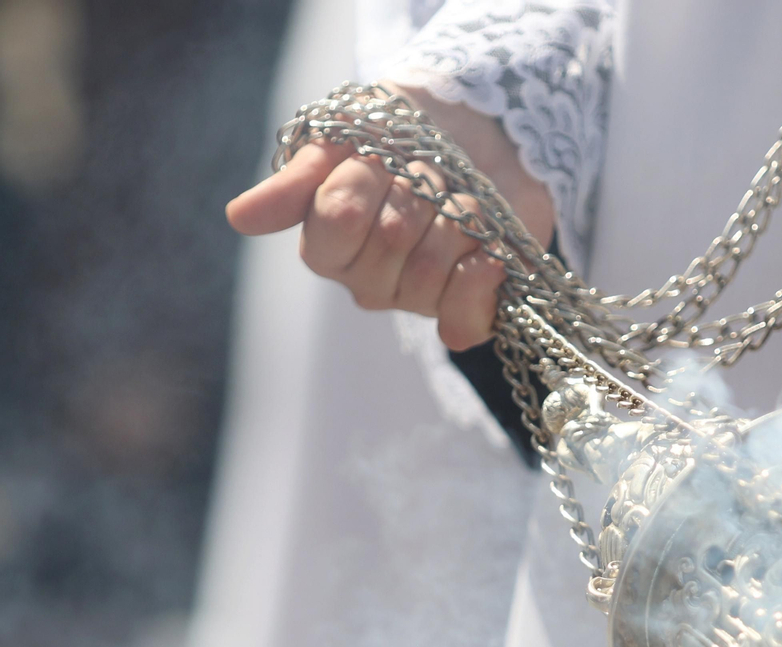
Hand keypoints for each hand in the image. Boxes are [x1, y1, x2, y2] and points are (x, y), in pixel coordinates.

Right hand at [225, 84, 555, 351]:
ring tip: (463, 199)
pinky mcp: (468, 310)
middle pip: (391, 242)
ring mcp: (416, 299)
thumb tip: (240, 218)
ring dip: (458, 220)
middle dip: (420, 193)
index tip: (382, 156)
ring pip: (428, 273)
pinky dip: (481, 281)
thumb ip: (299, 180)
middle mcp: (368, 279)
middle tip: (430, 175)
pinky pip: (463, 322)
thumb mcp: (346, 139)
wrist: (483, 137)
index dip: (367, 182)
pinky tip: (489, 254)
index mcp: (328, 241)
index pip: (337, 219)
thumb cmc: (403, 140)